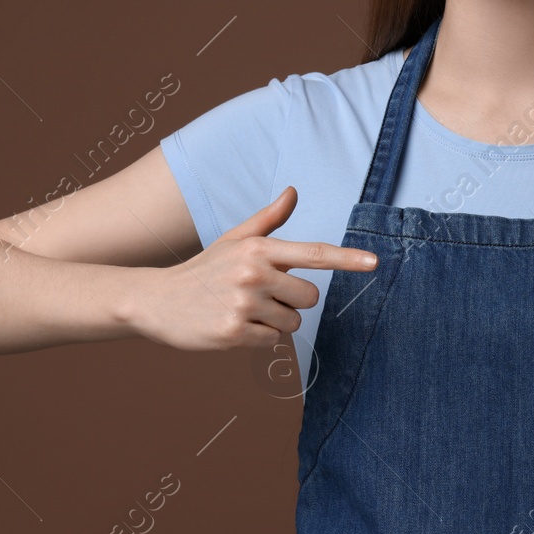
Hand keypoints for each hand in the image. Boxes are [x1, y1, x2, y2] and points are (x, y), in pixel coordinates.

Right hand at [137, 186, 377, 351]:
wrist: (158, 301)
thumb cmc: (205, 269)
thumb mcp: (235, 240)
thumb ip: (268, 220)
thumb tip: (293, 192)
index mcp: (258, 248)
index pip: (313, 254)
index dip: (348, 259)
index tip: (375, 263)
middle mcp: (254, 273)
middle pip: (309, 297)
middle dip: (292, 301)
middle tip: (261, 296)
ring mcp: (244, 304)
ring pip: (292, 322)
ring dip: (274, 321)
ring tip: (242, 310)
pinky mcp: (234, 332)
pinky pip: (272, 341)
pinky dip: (257, 337)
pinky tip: (233, 325)